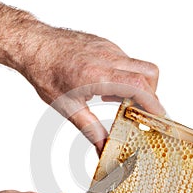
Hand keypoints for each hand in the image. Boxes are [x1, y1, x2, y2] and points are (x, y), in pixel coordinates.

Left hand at [0, 0, 164, 153]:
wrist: (33, 44)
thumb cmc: (45, 72)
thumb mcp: (67, 107)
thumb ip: (90, 129)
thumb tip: (103, 149)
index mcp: (97, 74)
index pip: (138, 85)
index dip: (153, 103)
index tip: (159, 118)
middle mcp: (108, 57)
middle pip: (149, 73)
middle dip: (152, 95)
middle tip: (141, 112)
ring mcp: (109, 48)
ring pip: (140, 66)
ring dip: (139, 86)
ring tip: (120, 102)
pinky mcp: (106, 45)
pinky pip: (127, 61)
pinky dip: (127, 77)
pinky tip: (109, 89)